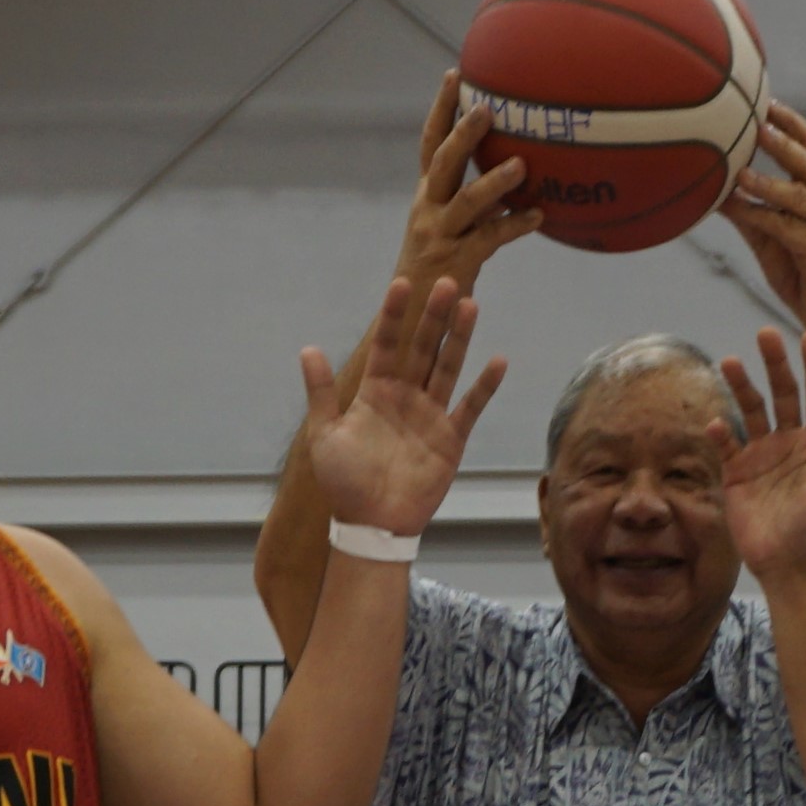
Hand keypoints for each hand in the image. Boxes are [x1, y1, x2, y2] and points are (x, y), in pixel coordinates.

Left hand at [301, 271, 501, 540]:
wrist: (372, 524)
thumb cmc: (344, 482)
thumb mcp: (325, 435)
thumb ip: (321, 393)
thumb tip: (308, 349)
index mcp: (375, 392)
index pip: (388, 345)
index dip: (394, 316)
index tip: (401, 284)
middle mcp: (406, 396)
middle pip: (422, 348)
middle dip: (433, 316)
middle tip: (446, 281)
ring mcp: (431, 415)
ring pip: (447, 368)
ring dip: (459, 338)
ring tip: (470, 304)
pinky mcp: (451, 438)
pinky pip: (470, 407)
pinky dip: (483, 387)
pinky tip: (497, 361)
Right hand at [391, 75, 540, 297]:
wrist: (411, 316)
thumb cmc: (438, 268)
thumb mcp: (446, 226)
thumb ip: (472, 198)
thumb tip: (515, 166)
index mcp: (425, 196)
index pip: (430, 143)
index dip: (442, 108)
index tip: (456, 74)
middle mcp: (427, 210)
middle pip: (443, 163)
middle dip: (463, 133)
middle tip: (487, 108)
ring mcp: (440, 235)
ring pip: (467, 201)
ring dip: (494, 181)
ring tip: (521, 165)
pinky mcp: (457, 261)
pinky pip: (489, 238)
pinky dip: (515, 225)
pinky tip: (539, 216)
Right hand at [713, 325, 805, 581]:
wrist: (785, 561)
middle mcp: (789, 438)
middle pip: (782, 392)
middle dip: (775, 363)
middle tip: (766, 333)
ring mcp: (761, 452)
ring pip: (751, 409)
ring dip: (741, 386)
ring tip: (729, 361)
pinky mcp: (736, 471)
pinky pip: (727, 445)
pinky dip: (721, 433)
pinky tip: (717, 424)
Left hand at [719, 103, 805, 348]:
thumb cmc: (805, 279)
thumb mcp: (772, 242)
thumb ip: (750, 216)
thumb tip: (714, 192)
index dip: (793, 125)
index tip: (767, 103)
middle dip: (786, 140)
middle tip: (759, 120)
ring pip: (800, 195)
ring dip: (769, 180)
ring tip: (741, 170)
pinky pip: (789, 229)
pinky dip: (762, 216)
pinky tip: (740, 208)